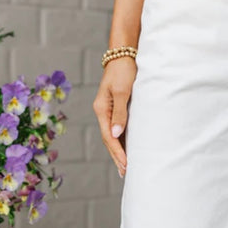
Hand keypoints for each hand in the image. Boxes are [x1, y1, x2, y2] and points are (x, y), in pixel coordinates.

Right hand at [92, 57, 136, 177]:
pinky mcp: (115, 108)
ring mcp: (107, 110)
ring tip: (124, 167)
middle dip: (116, 157)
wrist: (123, 54)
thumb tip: (116, 134)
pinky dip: (121, 141)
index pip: (108, 137)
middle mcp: (102, 112)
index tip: (126, 165)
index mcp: (101, 109)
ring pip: (112, 136)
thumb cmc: (124, 70)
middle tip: (125, 173)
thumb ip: (120, 113)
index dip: (117, 152)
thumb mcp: (123, 91)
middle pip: (108, 139)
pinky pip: (116, 129)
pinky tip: (125, 150)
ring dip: (118, 151)